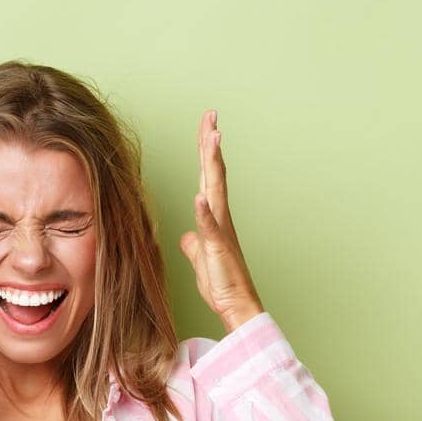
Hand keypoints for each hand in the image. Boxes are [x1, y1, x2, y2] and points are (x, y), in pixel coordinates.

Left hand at [178, 109, 263, 331]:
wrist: (234, 305)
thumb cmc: (221, 283)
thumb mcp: (199, 258)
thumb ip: (194, 241)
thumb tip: (187, 234)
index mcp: (213, 217)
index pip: (207, 176)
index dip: (205, 151)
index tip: (207, 124)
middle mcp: (219, 218)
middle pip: (213, 173)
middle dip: (210, 143)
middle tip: (211, 115)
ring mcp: (220, 231)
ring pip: (215, 190)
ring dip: (212, 164)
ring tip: (212, 137)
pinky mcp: (218, 249)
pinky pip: (210, 228)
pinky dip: (204, 212)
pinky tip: (200, 196)